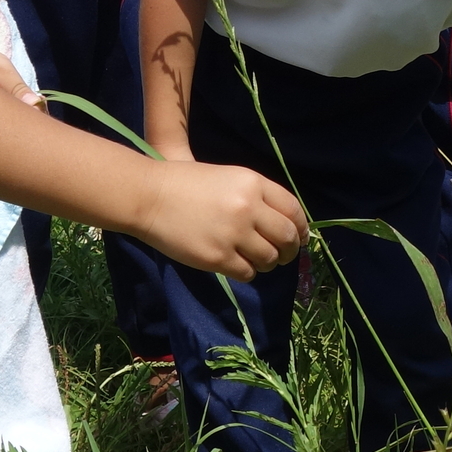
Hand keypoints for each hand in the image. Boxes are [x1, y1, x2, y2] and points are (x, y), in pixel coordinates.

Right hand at [132, 160, 303, 277]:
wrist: (150, 196)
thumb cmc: (186, 183)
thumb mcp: (228, 178)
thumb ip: (255, 196)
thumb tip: (283, 223)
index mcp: (253, 183)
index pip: (293, 209)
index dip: (301, 228)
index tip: (300, 238)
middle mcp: (249, 207)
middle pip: (287, 237)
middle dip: (289, 250)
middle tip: (283, 256)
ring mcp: (234, 234)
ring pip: (270, 258)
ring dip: (267, 263)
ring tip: (254, 259)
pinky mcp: (218, 257)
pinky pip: (249, 273)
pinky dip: (248, 272)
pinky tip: (236, 265)